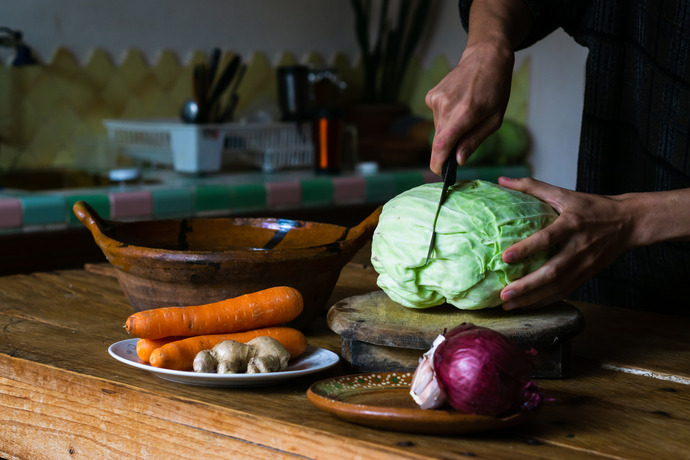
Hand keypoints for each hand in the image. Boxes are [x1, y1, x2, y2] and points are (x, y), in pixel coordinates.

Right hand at [425, 39, 514, 174]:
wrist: (484, 58)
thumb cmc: (495, 89)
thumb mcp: (494, 119)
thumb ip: (474, 140)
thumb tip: (458, 160)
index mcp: (465, 113)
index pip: (442, 144)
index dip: (438, 162)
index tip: (440, 172)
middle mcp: (446, 106)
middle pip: (440, 140)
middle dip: (449, 147)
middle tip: (466, 139)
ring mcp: (436, 99)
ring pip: (439, 128)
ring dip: (450, 129)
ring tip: (466, 112)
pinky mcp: (431, 96)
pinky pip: (437, 117)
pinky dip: (446, 117)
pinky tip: (458, 103)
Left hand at [497, 176, 636, 309]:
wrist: (628, 222)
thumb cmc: (592, 206)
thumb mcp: (564, 193)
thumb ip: (532, 186)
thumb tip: (502, 179)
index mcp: (572, 224)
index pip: (548, 238)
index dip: (527, 248)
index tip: (505, 257)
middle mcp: (579, 247)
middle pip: (552, 272)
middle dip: (527, 286)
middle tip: (503, 294)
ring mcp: (584, 265)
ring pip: (557, 287)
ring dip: (532, 299)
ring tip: (508, 305)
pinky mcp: (587, 275)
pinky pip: (564, 292)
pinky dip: (545, 301)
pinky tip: (527, 305)